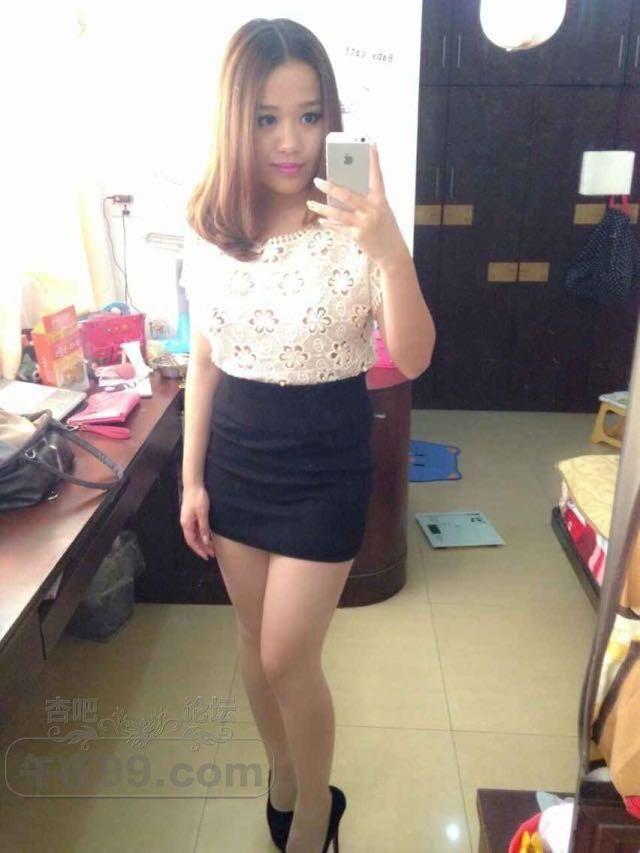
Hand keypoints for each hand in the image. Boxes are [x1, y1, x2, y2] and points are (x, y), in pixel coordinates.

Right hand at [180, 483, 214, 560]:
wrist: (194, 485)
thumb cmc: (198, 498)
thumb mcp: (203, 514)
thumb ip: (204, 528)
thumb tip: (205, 541)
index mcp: (186, 524)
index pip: (192, 542)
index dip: (199, 550)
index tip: (207, 556)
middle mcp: (185, 524)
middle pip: (193, 539)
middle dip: (202, 548)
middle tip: (212, 554)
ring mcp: (188, 519)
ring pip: (195, 535)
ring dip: (202, 542)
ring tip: (211, 548)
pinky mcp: (191, 515)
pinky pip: (196, 529)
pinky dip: (202, 535)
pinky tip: (208, 537)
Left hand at [308, 144, 409, 267]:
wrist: (393, 254)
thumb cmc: (386, 230)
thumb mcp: (382, 212)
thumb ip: (367, 202)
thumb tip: (345, 193)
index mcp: (381, 200)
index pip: (377, 176)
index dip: (374, 160)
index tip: (371, 144)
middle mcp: (372, 210)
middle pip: (347, 195)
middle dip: (331, 187)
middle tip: (317, 181)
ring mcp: (364, 223)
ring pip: (338, 213)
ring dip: (322, 208)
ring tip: (310, 204)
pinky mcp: (358, 236)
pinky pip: (340, 228)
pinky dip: (330, 224)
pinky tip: (322, 221)